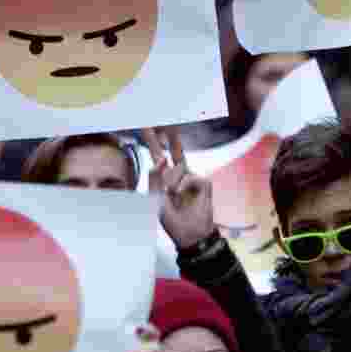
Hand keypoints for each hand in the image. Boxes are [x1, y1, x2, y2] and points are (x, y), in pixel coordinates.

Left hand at [143, 127, 215, 248]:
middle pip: (172, 149)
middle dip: (166, 134)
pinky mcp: (203, 182)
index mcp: (166, 178)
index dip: (153, 140)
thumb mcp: (156, 200)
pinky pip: (187, 177)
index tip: (148, 123)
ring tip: (174, 196)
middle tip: (160, 117)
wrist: (190, 234)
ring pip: (176, 169)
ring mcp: (192, 177)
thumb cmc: (173, 220)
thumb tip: (160, 159)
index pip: (158, 155)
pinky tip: (182, 196)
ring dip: (171, 183)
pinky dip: (182, 187)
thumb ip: (156, 179)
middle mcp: (179, 174)